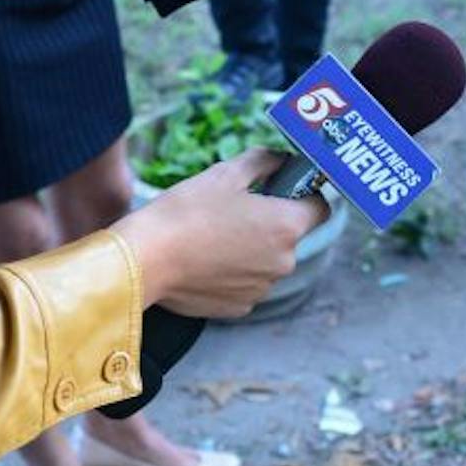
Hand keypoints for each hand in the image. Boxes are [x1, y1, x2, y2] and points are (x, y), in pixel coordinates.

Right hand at [113, 150, 324, 317]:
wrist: (145, 260)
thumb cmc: (186, 212)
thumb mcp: (225, 174)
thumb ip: (263, 162)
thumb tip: (280, 159)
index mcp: (286, 225)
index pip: (320, 207)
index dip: (305, 194)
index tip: (284, 188)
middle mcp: (283, 262)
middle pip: (289, 235)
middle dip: (269, 221)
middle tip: (234, 208)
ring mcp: (262, 288)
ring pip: (265, 260)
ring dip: (250, 247)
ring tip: (212, 234)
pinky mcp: (239, 307)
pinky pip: (246, 282)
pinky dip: (232, 271)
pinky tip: (204, 259)